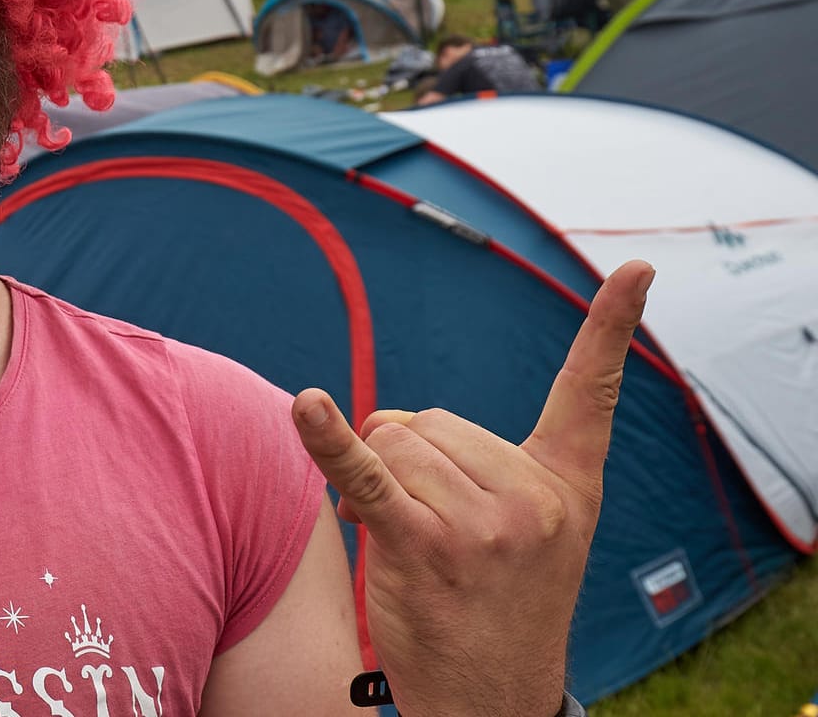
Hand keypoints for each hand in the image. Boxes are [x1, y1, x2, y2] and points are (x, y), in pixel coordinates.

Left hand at [292, 261, 654, 716]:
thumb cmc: (495, 602)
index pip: (591, 393)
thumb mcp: (523, 531)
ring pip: (392, 443)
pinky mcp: (425, 547)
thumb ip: (475, 462)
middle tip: (432, 526)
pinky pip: (365, 477)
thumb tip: (377, 422)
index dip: (612, 328)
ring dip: (377, 481)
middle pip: (432, 421)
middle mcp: (535, 498)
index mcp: (568, 485)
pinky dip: (329, 442)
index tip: (635, 268)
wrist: (492, 696)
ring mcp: (484, 525)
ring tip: (409, 541)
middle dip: (410, 459)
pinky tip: (306, 409)